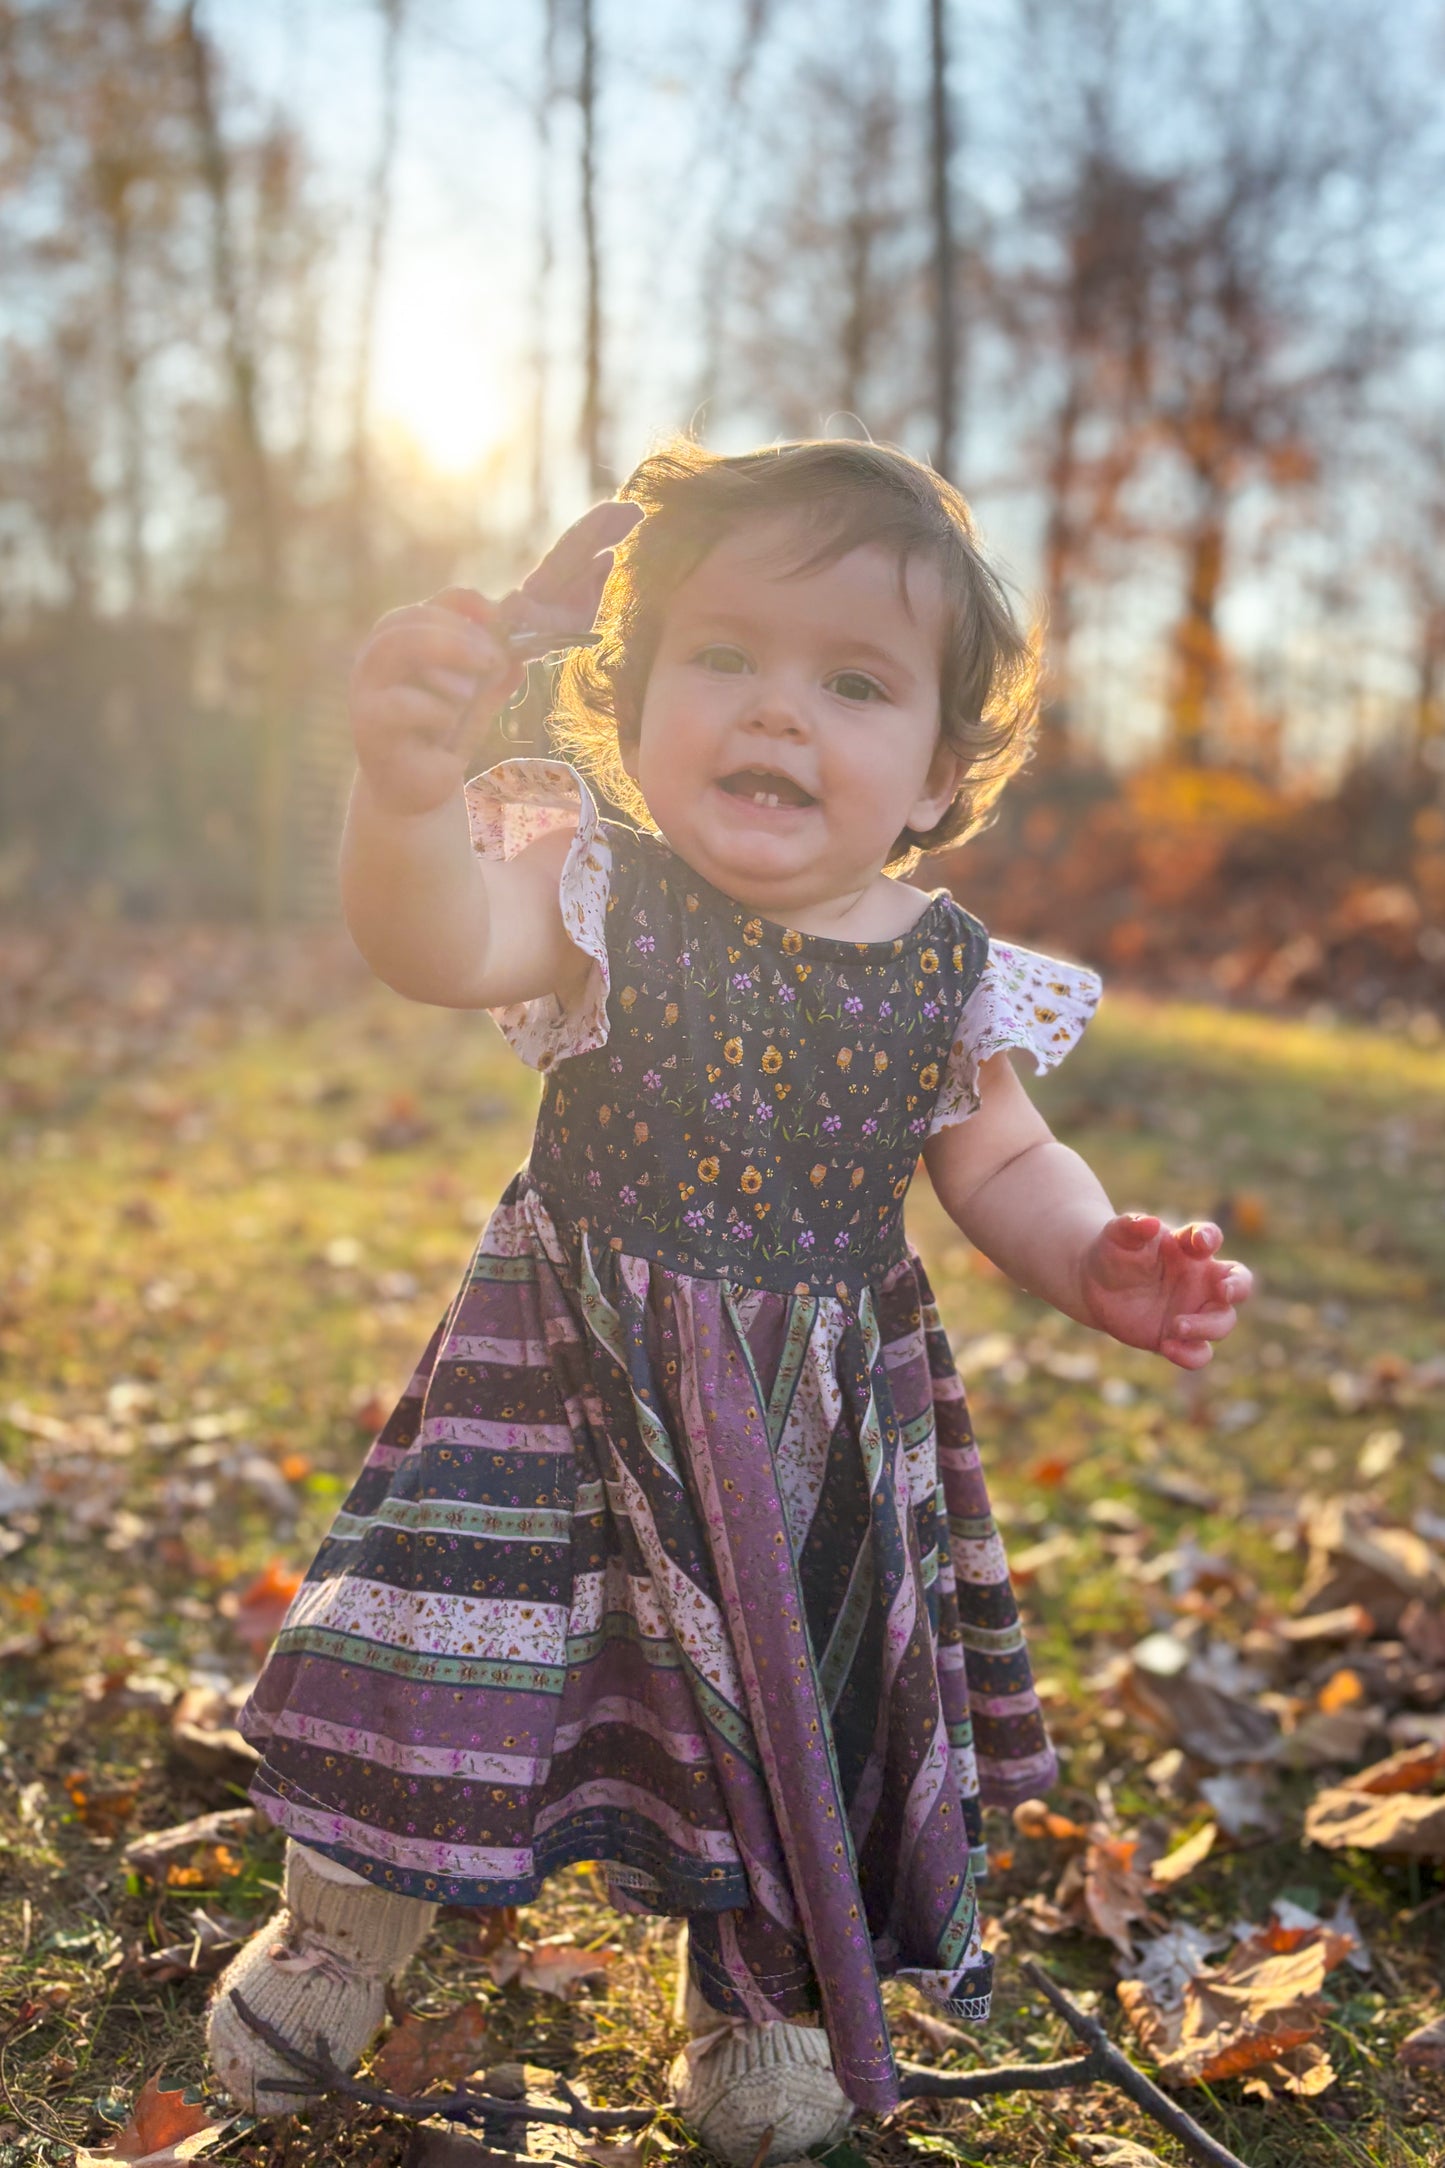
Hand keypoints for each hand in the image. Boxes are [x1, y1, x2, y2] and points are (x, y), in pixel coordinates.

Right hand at [348, 500, 641, 816]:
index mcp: (420, 631)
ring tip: (467, 689)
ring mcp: (370, 681)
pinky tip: (443, 728)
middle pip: (420, 614)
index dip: (480, 601)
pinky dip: (431, 711)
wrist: (416, 786)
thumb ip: (512, 652)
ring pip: (401, 643)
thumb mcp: (486, 687)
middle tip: (493, 660)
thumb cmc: (451, 727)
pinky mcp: (367, 721)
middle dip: (461, 635)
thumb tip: (572, 600)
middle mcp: (387, 647)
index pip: (452, 600)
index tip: (508, 613)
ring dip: (446, 663)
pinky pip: (401, 703)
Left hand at [1079, 1215, 1253, 1369]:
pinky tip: (1166, 1346)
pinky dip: (1190, 1355)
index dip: (1209, 1237)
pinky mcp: (1181, 1337)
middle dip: (1238, 1286)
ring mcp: (1194, 1310)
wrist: (1095, 1284)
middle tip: (1224, 1291)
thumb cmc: (1114, 1251)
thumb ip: (1131, 1226)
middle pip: (1238, 1282)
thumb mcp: (1116, 1235)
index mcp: (1189, 1248)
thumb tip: (1148, 1222)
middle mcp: (1200, 1279)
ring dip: (1206, 1326)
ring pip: (1223, 1322)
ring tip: (1175, 1326)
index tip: (1200, 1241)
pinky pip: (1199, 1353)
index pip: (1210, 1237)